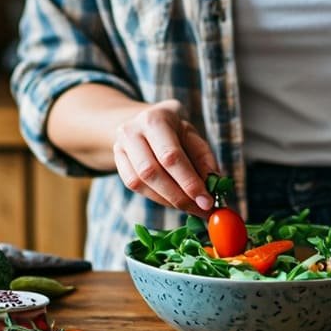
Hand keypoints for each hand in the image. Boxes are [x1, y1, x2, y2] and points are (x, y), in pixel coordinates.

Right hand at [113, 99, 218, 216]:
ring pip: (140, 182)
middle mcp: (132, 131)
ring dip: (168, 200)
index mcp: (155, 120)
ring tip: (190, 208)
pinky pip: (134, 186)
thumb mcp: (192, 136)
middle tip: (201, 210)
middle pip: (151, 172)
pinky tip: (173, 201)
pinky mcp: (117, 161)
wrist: (146, 121)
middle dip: (179, 196)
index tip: (206, 202)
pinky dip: (156, 198)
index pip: (170, 156)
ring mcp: (120, 147)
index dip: (189, 182)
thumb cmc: (175, 130)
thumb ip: (203, 158)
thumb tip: (213, 185)